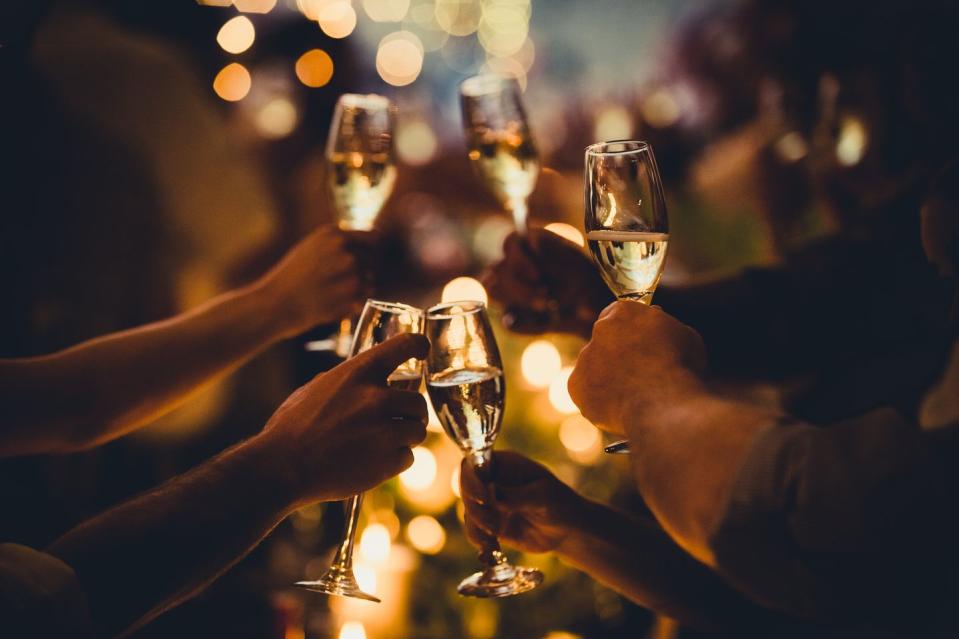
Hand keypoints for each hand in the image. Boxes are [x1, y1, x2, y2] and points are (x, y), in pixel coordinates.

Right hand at [254, 333, 428, 505]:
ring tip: (382, 443)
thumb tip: (357, 381)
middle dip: (410, 413)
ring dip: (405, 437)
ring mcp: (385, 430)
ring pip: (418, 430)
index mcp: (358, 374)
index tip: (422, 350)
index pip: (403, 345)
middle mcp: (377, 398)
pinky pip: (408, 457)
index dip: (418, 345)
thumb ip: (343, 382)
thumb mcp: (314, 389)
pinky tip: (374, 462)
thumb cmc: (291, 428)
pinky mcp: (388, 461)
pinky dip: (395, 461)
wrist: (282, 467)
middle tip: (398, 421)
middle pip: (418, 401)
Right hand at [255, 226, 373, 336]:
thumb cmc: (290, 278)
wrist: (274, 304)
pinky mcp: (352, 295)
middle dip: (361, 272)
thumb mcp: (311, 247)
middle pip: (373, 261)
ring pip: (370, 280)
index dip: (368, 251)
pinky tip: (331, 303)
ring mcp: (350, 272)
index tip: (357, 262)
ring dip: (358, 289)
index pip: (373, 238)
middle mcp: (345, 249)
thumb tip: (374, 240)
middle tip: (334, 283)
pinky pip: (364, 298)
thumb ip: (338, 244)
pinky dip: (353, 303)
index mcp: (334, 233)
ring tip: (331, 293)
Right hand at [460, 451, 585, 553]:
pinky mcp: (490, 523)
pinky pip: (475, 531)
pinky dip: (480, 542)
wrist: (567, 531)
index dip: (472, 480)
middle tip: (494, 526)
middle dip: (476, 510)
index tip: (484, 498)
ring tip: (496, 540)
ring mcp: (490, 503)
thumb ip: (517, 496)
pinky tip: (492, 551)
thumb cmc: (560, 504)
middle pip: (466, 490)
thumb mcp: (542, 498)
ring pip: (469, 512)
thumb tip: (491, 493)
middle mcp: (492, 481)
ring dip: (477, 528)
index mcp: (504, 464)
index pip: (475, 464)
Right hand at [483, 229, 611, 336]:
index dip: (519, 260)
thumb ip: (553, 251)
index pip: (510, 243)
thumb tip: (533, 240)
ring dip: (519, 302)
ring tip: (545, 309)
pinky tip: (543, 323)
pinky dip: (524, 324)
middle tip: (544, 302)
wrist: (593, 309)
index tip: (538, 276)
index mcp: (528, 244)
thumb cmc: (584, 278)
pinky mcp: (511, 313)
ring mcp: (508, 289)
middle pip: (497, 270)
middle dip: (520, 289)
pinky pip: (508, 321)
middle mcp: (513, 264)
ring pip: (495, 291)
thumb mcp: (575, 263)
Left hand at [568, 302, 706, 434]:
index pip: (619, 315)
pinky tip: (621, 409)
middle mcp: (599, 330)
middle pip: (605, 341)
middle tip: (638, 375)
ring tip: (634, 398)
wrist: (664, 405)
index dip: (630, 331)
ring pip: (594, 368)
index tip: (639, 345)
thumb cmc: (681, 369)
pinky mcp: (576, 386)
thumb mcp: (684, 336)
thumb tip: (656, 328)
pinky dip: (600, 401)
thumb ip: (663, 328)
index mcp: (624, 312)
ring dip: (608, 378)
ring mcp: (584, 358)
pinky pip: (587, 393)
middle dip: (617, 355)